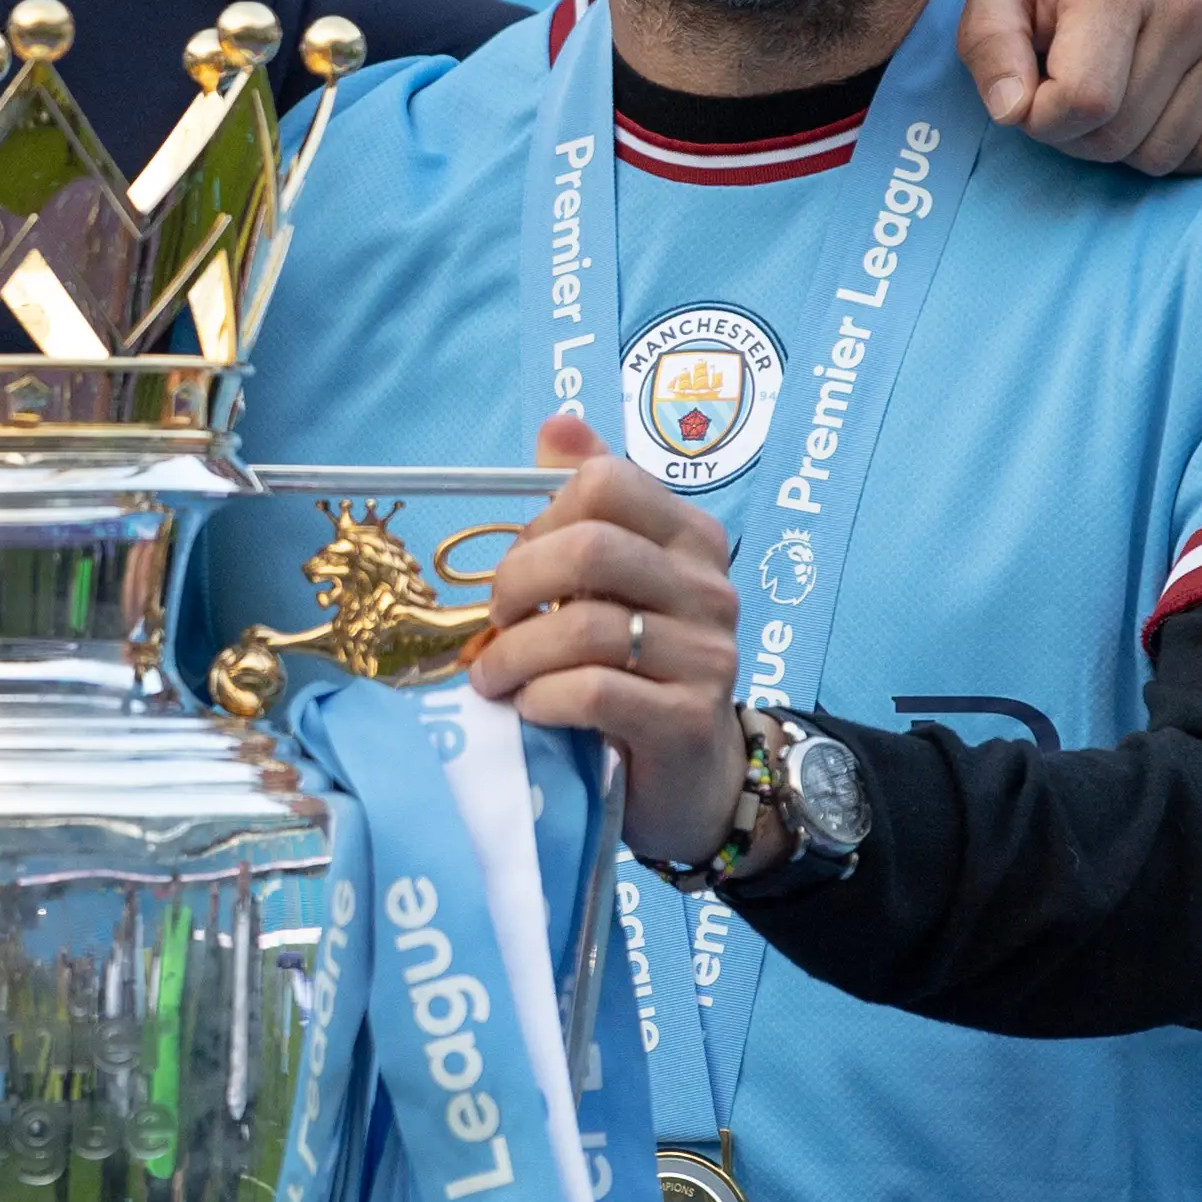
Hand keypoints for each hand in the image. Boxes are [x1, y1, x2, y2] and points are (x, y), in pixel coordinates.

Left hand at [468, 416, 762, 867]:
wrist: (687, 777)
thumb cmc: (635, 667)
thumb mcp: (611, 583)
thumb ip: (586, 505)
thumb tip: (557, 424)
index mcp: (688, 537)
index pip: (606, 483)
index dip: (541, 518)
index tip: (521, 563)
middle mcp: (709, 587)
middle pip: (589, 549)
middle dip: (516, 584)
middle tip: (494, 622)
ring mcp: (706, 656)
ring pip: (584, 628)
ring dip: (515, 654)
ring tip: (493, 677)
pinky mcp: (686, 721)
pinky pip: (593, 692)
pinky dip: (542, 698)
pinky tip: (530, 709)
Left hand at [960, 0, 1201, 174]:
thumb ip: (989, 47)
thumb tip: (1011, 111)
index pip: (1084, 101)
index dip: (1042, 117)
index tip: (1029, 89)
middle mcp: (1191, 10)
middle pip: (1118, 137)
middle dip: (1073, 131)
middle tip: (1062, 83)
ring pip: (1162, 155)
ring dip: (1119, 143)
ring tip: (1105, 87)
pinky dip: (1172, 147)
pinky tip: (1148, 104)